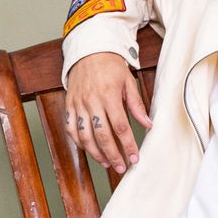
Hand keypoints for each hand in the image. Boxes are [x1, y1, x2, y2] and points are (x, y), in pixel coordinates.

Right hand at [65, 52, 152, 173]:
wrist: (88, 50)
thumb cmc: (111, 66)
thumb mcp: (128, 82)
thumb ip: (137, 105)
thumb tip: (148, 124)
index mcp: (109, 95)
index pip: (120, 127)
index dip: (128, 145)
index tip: (134, 157)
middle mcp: (92, 101)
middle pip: (102, 135)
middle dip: (113, 155)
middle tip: (121, 167)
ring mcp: (78, 104)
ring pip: (85, 136)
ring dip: (96, 153)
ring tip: (107, 163)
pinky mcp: (69, 104)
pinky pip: (71, 128)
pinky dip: (79, 142)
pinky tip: (89, 150)